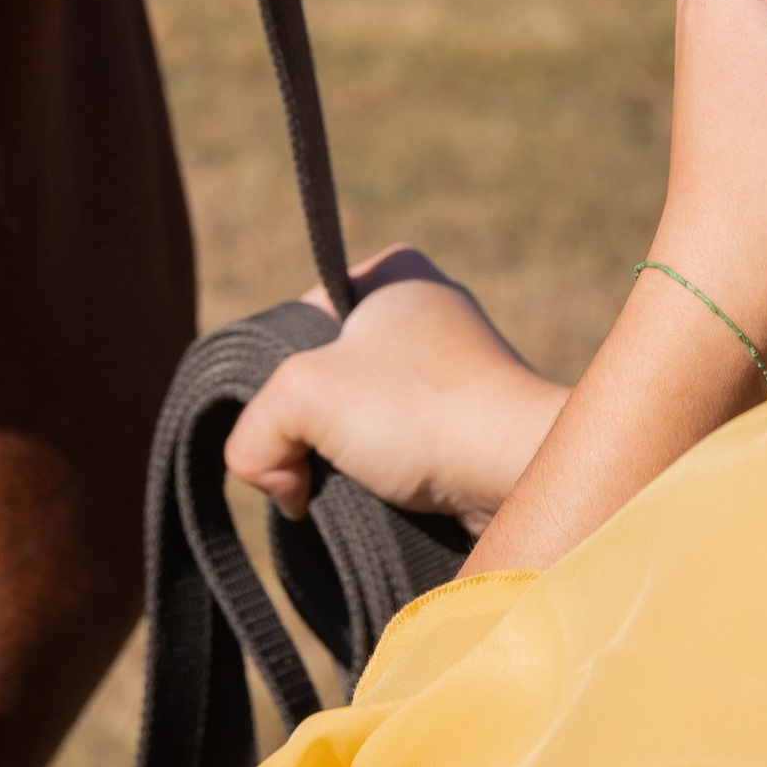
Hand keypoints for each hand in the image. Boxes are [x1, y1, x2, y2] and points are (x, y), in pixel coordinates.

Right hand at [224, 250, 569, 531]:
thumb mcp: (302, 396)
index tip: (297, 413)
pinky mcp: (468, 420)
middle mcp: (427, 309)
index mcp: (393, 271)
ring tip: (361, 480)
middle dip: (313, 426)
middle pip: (326, 377)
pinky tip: (387, 496)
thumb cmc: (419, 411)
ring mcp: (452, 367)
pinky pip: (400, 448)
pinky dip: (383, 477)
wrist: (515, 471)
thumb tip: (281, 481)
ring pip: (360, 419)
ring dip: (346, 459)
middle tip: (321, 456)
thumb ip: (251, 430)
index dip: (280, 376)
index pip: (296, 323)